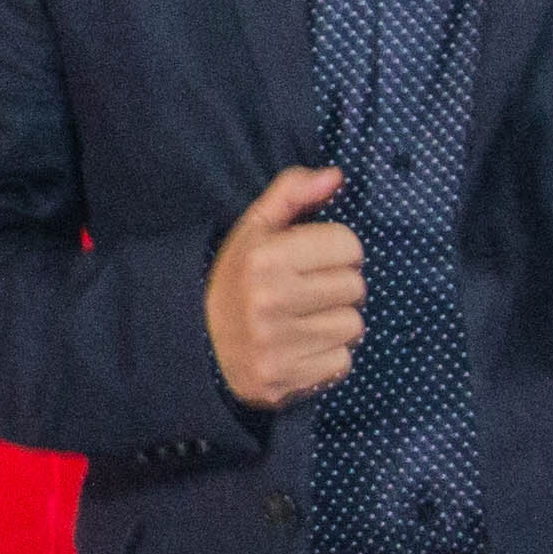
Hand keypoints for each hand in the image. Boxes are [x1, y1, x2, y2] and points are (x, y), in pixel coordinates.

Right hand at [204, 164, 362, 408]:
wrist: (197, 347)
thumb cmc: (236, 283)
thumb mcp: (253, 231)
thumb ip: (291, 194)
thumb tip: (336, 176)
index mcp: (264, 257)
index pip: (348, 245)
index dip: (335, 251)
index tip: (313, 261)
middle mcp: (271, 299)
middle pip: (355, 287)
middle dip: (337, 288)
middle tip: (308, 294)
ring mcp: (278, 343)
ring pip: (352, 326)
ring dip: (335, 324)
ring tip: (304, 322)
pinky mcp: (286, 378)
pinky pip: (342, 362)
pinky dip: (328, 358)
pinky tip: (301, 349)